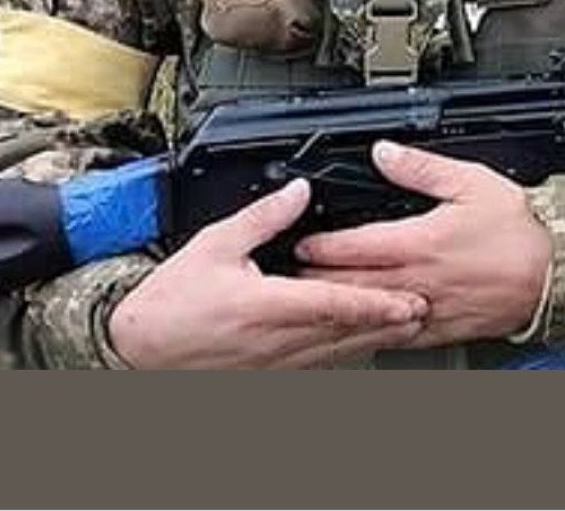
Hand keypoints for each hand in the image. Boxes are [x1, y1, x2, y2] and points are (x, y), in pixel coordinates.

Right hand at [107, 178, 428, 368]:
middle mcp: (274, 340)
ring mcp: (272, 362)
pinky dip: (344, 352)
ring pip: (335, 353)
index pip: (332, 305)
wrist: (139, 349)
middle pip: (344, 333)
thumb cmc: (171, 301)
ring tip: (408, 327)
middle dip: (388, 323)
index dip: (374, 304)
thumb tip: (298, 191)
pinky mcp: (267, 374)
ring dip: (374, 340)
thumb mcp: (214, 245)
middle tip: (426, 311)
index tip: (406, 300)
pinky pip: (315, 364)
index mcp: (264, 306)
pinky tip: (362, 344)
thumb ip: (262, 218)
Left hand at [295, 140, 552, 347]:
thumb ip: (422, 168)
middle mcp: (417, 280)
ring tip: (308, 308)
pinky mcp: (438, 329)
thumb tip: (384, 152)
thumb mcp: (472, 182)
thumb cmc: (517, 232)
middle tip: (287, 280)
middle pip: (352, 285)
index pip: (356, 246)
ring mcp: (425, 309)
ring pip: (369, 314)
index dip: (321, 247)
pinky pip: (394, 337)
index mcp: (420, 243)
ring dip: (337, 310)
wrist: (553, 277)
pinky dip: (369, 333)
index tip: (300, 244)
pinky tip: (354, 332)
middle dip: (316, 283)